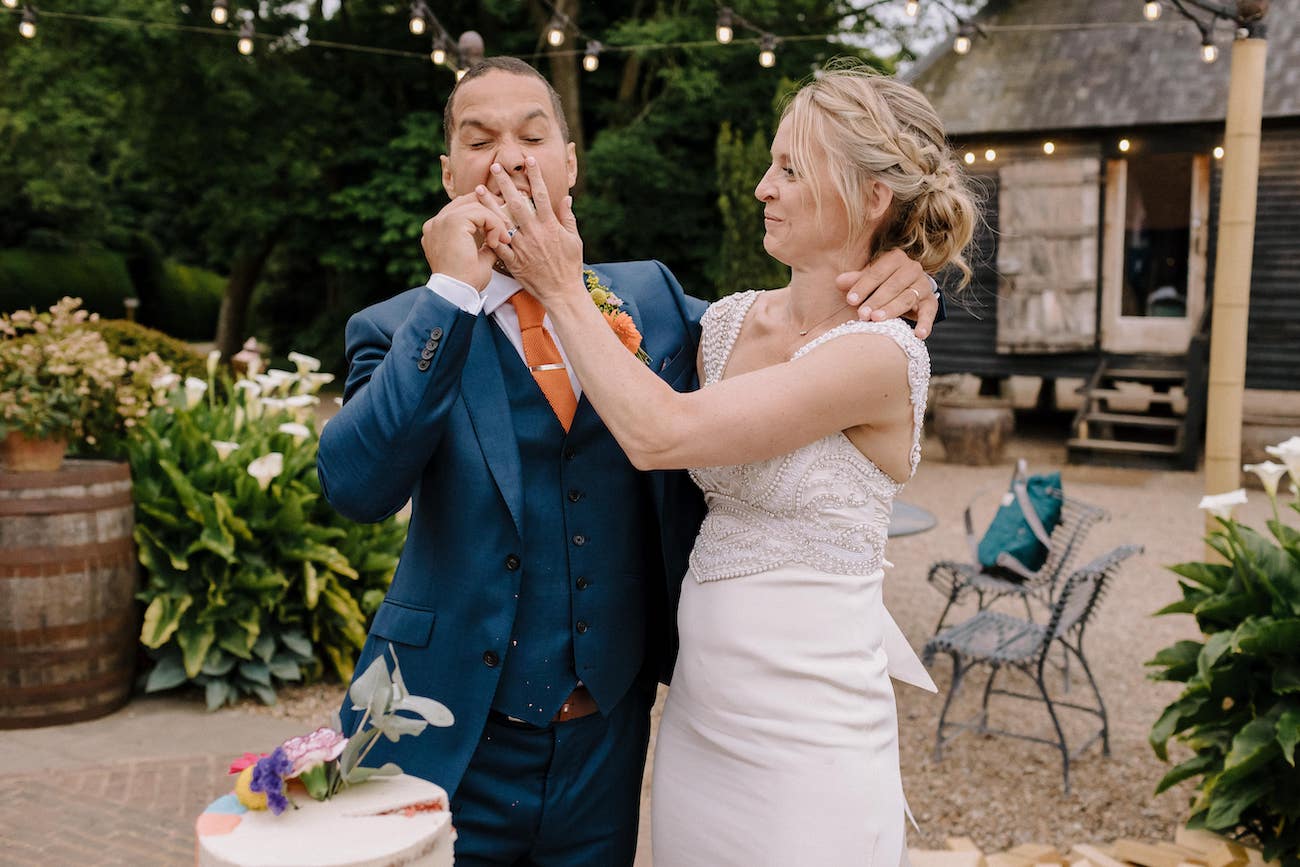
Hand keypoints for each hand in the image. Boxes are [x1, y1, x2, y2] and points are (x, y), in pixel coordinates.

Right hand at [420, 194, 511, 290]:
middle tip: (506, 220)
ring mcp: (442, 220)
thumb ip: (485, 242)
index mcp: (438, 231)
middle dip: (489, 209)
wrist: (457, 292)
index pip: (460, 210)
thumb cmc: (466, 281)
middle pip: (466, 201)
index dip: (481, 212)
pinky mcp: (453, 222)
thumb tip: (499, 235)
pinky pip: (480, 213)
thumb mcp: (478, 257)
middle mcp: (436, 223)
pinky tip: (496, 242)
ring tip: (503, 239)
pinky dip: (493, 225)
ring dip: (494, 222)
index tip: (498, 223)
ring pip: (475, 207)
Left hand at [481, 157, 583, 306]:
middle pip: (517, 203)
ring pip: (502, 221)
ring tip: (478, 189)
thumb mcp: (574, 240)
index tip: (528, 160)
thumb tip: (566, 198)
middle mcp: (534, 233)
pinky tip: (475, 221)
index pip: (542, 195)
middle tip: (495, 166)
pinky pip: (497, 245)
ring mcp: (522, 246)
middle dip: (506, 184)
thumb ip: (568, 218)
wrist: (561, 292)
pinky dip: (486, 233)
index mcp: (550, 226)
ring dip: (489, 204)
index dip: (535, 176)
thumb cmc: (570, 266)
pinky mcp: (513, 260)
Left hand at [836, 248, 938, 338]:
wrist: (906, 288)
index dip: (863, 286)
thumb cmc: (881, 283)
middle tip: (862, 314)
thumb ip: (855, 280)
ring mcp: (923, 285)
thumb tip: (839, 282)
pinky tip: (919, 334)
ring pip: (907, 298)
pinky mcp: (931, 301)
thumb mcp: (868, 279)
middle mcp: (912, 268)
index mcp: (895, 258)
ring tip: (877, 320)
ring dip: (892, 310)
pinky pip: (929, 312)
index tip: (850, 300)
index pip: (877, 272)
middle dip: (876, 300)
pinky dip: (925, 324)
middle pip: (893, 285)